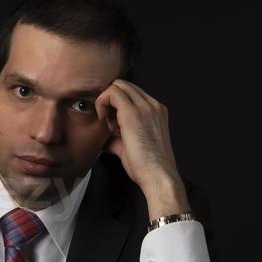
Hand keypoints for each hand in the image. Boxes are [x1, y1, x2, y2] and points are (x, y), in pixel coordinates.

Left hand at [96, 79, 188, 216]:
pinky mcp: (133, 113)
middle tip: (109, 125)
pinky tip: (104, 122)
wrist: (158, 175)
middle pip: (124, 85)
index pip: (132, 94)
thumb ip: (118, 140)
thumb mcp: (131, 148)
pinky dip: (103, 103)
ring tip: (110, 126)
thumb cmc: (146, 168)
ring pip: (118, 85)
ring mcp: (145, 107)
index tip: (114, 126)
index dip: (117, 106)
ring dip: (107, 103)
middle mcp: (152, 105)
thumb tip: (105, 141)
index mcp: (155, 111)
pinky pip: (112, 93)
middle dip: (111, 102)